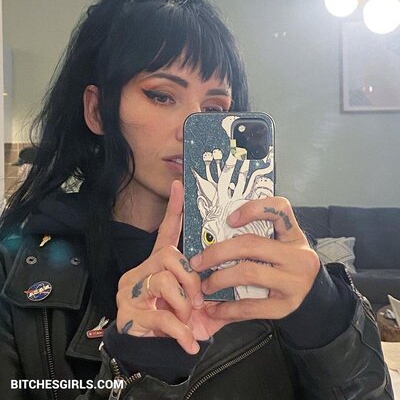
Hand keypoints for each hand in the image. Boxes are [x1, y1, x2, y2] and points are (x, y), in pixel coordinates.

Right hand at [115, 180, 231, 353]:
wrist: (151, 354)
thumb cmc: (177, 323)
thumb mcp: (199, 308)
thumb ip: (216, 293)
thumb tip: (239, 279)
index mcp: (159, 265)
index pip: (166, 232)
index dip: (174, 210)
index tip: (180, 186)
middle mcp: (143, 271)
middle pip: (169, 256)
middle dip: (190, 279)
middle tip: (198, 300)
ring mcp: (133, 292)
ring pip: (162, 281)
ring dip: (182, 303)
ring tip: (188, 318)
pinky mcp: (129, 314)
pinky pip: (160, 315)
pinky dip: (180, 331)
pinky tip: (189, 342)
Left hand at [190, 197, 320, 320]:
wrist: (312, 295)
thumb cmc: (285, 263)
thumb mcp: (281, 243)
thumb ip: (257, 232)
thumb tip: (213, 229)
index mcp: (293, 235)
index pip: (280, 209)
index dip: (253, 209)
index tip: (230, 219)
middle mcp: (298, 256)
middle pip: (251, 245)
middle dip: (218, 252)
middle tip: (197, 261)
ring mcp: (294, 282)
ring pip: (249, 273)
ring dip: (219, 279)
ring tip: (204, 285)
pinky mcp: (286, 306)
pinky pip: (251, 306)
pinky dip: (227, 308)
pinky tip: (214, 309)